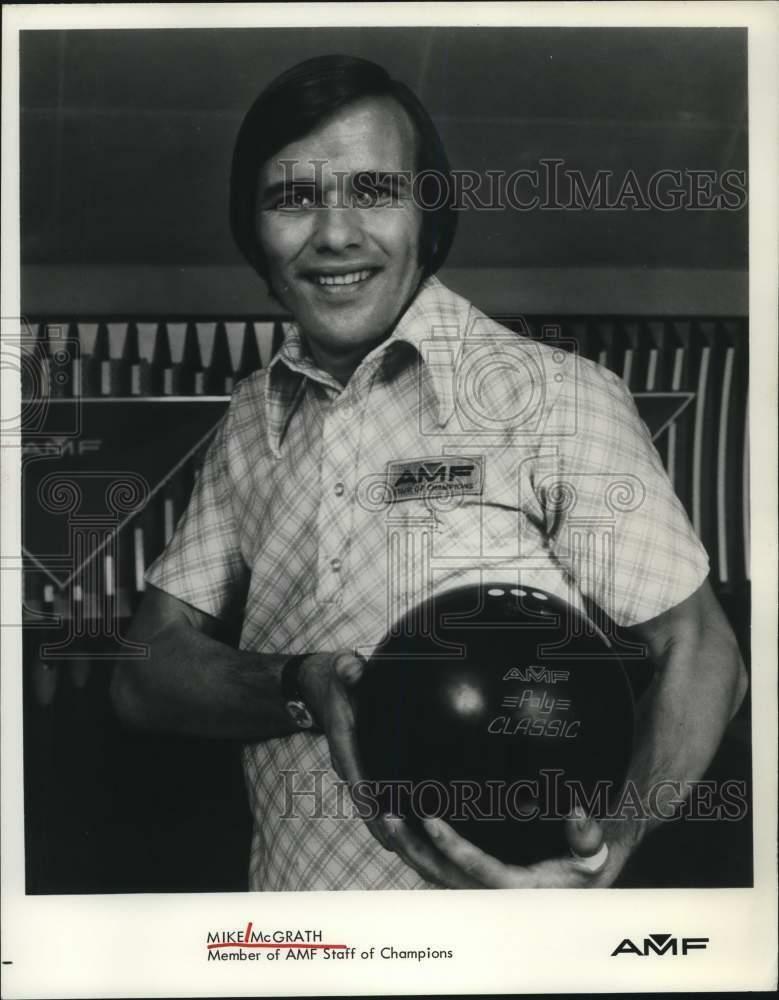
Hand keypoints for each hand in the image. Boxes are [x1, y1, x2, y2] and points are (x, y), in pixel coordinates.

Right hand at [298, 651, 395, 852]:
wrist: (318, 685)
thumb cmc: (336, 676)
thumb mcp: (339, 667)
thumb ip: (346, 669)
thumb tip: (352, 668)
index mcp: (343, 741)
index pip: (358, 777)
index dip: (372, 802)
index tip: (388, 824)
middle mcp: (348, 760)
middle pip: (365, 801)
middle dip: (384, 826)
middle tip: (408, 850)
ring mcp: (355, 766)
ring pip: (371, 803)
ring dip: (388, 826)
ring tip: (415, 849)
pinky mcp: (364, 766)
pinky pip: (377, 794)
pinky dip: (390, 812)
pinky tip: (413, 827)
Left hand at [379, 811, 630, 888]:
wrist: (586, 882)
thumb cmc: (588, 865)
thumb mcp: (595, 853)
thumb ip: (586, 835)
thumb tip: (575, 811)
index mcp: (520, 889)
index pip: (477, 868)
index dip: (451, 845)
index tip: (430, 819)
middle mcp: (495, 896)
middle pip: (443, 876)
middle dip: (414, 848)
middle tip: (391, 817)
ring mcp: (480, 891)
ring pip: (435, 876)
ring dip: (409, 850)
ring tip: (387, 819)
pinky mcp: (474, 882)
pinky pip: (439, 872)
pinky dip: (419, 853)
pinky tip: (402, 830)